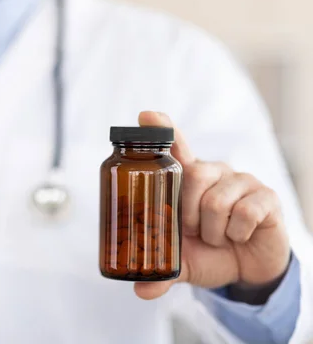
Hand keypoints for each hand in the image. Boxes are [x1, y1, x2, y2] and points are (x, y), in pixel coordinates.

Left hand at [134, 111, 290, 299]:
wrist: (246, 270)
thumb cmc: (209, 253)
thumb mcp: (182, 261)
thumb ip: (161, 270)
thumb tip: (139, 289)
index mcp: (189, 180)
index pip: (176, 145)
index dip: (161, 128)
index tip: (145, 115)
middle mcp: (214, 173)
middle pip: (192, 175)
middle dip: (186, 213)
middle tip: (192, 231)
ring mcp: (241, 182)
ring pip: (215, 198)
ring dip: (212, 229)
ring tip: (216, 237)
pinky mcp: (265, 197)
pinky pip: (243, 212)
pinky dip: (235, 233)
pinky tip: (237, 236)